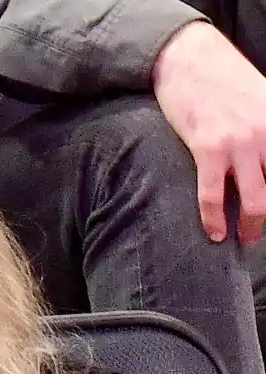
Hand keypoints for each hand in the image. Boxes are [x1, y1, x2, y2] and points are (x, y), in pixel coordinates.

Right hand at [153, 22, 265, 243]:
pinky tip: (214, 232)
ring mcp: (240, 143)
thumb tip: (261, 162)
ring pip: (255, 200)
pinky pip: (213, 195)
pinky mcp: (209, 149)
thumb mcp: (262, 99)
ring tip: (242, 236)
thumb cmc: (224, 79)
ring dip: (250, 227)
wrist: (191, 61)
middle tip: (256, 232)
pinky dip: (213, 220)